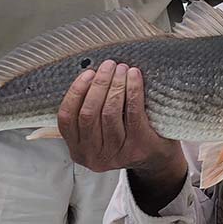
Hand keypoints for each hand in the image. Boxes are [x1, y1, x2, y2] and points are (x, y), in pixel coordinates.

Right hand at [57, 60, 179, 174]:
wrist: (156, 158)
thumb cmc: (125, 137)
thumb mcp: (98, 134)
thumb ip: (87, 114)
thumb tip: (88, 76)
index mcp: (78, 150)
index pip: (66, 118)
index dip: (75, 92)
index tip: (88, 73)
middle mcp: (93, 156)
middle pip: (89, 113)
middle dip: (99, 84)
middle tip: (109, 65)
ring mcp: (116, 154)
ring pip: (110, 112)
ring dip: (116, 85)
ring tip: (122, 68)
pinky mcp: (138, 146)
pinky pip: (133, 113)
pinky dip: (133, 90)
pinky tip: (134, 76)